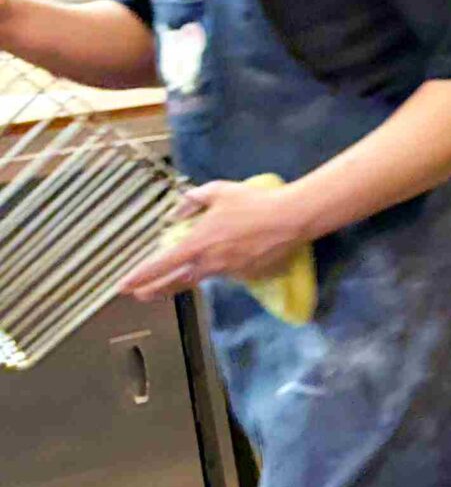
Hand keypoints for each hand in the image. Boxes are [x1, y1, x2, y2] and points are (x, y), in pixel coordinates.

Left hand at [122, 177, 311, 299]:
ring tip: (179, 275)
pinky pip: (228, 272)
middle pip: (176, 282)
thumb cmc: (252, 202)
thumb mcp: (217, 192)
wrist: (291, 218)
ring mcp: (230, 272)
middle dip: (155, 289)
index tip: (123, 286)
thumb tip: (175, 213)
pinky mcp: (248, 275)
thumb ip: (191, 201)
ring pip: (203, 277)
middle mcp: (210, 263)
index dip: (139, 276)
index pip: (160, 265)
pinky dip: (221, 267)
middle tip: (140, 294)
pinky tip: (229, 257)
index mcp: (197, 243)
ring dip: (189, 276)